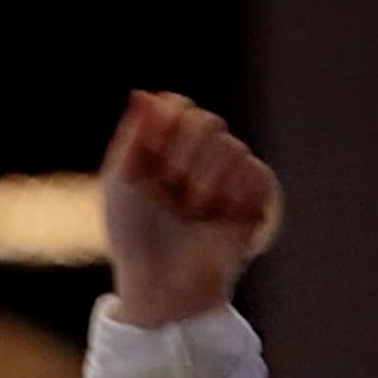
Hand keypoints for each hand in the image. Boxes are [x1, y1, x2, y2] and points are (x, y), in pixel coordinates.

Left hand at [101, 90, 279, 327]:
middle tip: (171, 183)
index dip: (170, 118)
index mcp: (163, 152)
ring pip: (233, 147)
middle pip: (208, 121)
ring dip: (207, 180)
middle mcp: (197, 161)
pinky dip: (236, 191)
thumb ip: (133, 136)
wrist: (163, 284)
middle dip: (187, 150)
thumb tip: (143, 93)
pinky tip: (220, 212)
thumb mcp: (121, 183)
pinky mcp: (253, 201)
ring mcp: (227, 180)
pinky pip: (257, 172)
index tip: (154, 144)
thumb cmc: (134, 238)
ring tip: (194, 210)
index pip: (178, 108)